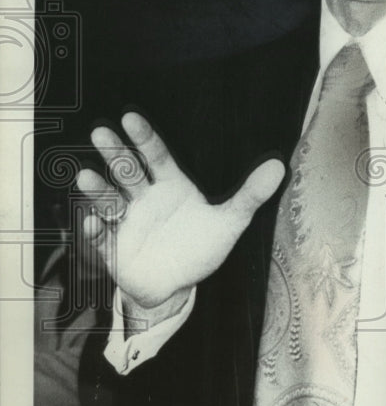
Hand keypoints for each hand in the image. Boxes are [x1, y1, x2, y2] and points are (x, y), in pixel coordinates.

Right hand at [76, 112, 283, 312]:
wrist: (177, 288)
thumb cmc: (200, 248)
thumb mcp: (230, 222)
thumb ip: (250, 195)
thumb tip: (279, 166)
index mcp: (170, 185)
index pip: (156, 155)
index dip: (144, 137)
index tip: (130, 117)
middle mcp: (144, 198)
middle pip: (127, 171)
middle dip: (114, 153)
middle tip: (100, 133)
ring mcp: (127, 221)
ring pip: (109, 200)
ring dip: (98, 189)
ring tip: (86, 177)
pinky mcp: (114, 247)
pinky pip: (101, 237)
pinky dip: (94, 231)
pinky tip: (91, 222)